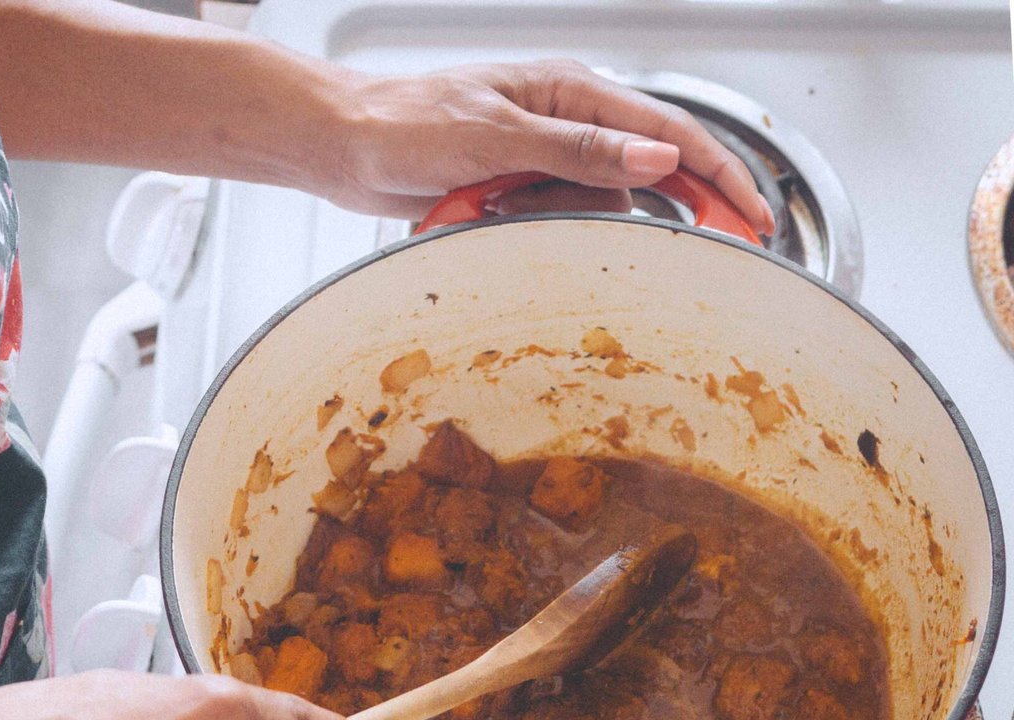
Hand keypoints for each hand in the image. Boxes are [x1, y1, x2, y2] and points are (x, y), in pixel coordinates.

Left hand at [318, 58, 774, 230]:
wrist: (345, 148)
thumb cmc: (407, 124)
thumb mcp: (498, 135)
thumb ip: (580, 148)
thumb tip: (657, 155)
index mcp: (572, 90)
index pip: (670, 131)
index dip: (720, 175)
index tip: (756, 215)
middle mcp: (567, 122)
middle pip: (650, 168)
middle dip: (679, 206)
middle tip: (722, 248)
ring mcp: (544, 157)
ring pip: (599, 202)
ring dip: (567, 218)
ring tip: (501, 209)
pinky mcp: (518, 189)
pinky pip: (557, 218)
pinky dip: (536, 227)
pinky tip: (488, 216)